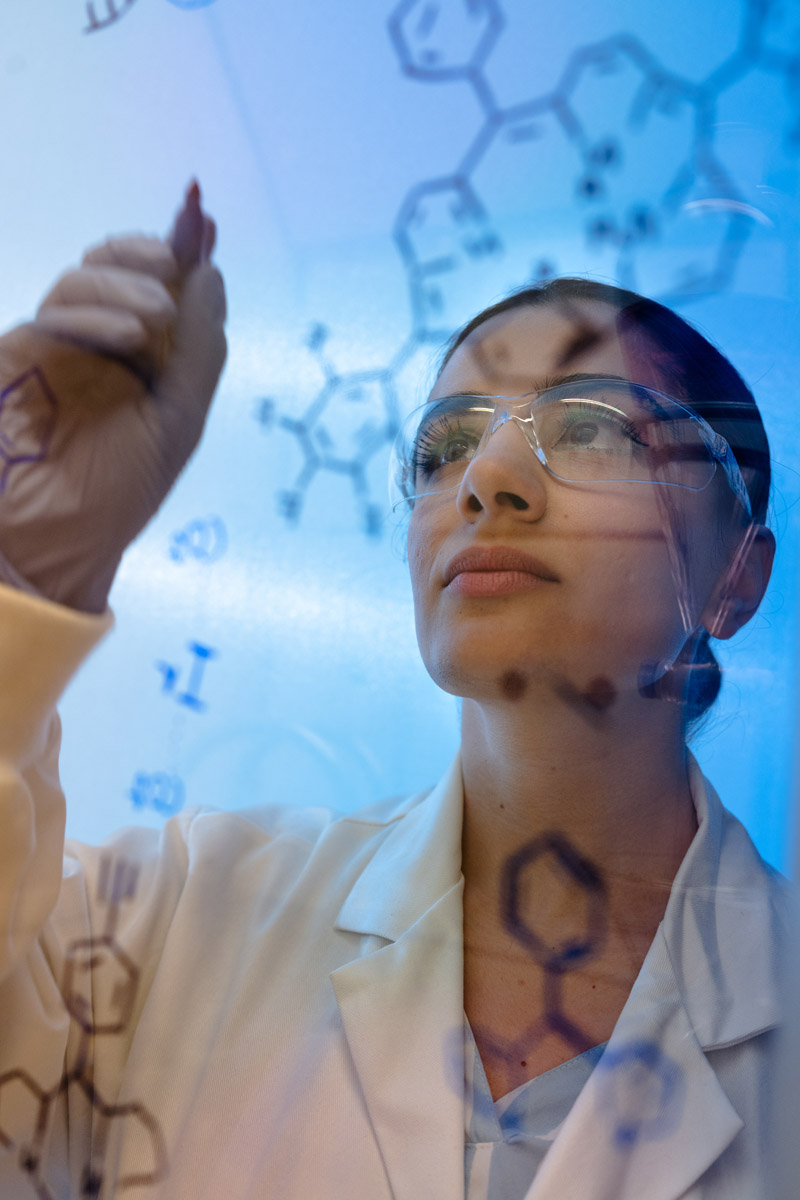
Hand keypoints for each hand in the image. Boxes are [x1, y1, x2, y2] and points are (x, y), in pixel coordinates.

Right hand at [0, 183, 226, 612]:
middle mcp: (105, 344)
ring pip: (85, 280)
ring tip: (156, 318)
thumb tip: (211, 271)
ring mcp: (61, 345)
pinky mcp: (21, 353)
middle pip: (120, 269)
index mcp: (149, 359)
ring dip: (125, 285)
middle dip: (150, 254)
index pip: (165, 288)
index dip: (183, 248)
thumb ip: (198, 348)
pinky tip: (127, 334)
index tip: (202, 214)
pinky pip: (55, 313)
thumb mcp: (179, 420)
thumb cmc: (121, 489)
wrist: (60, 537)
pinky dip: (94, 313)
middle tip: (174, 261)